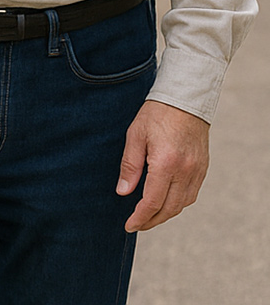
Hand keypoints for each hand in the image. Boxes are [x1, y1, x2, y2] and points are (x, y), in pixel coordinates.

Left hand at [118, 99, 209, 231]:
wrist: (185, 100)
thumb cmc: (156, 114)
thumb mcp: (135, 136)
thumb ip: (130, 166)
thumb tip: (123, 192)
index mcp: (166, 164)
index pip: (153, 202)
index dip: (140, 217)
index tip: (129, 226)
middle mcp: (186, 171)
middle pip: (170, 208)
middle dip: (152, 221)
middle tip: (137, 225)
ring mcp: (198, 171)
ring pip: (183, 204)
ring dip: (166, 214)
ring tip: (149, 217)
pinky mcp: (203, 168)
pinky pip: (192, 194)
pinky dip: (178, 203)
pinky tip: (165, 202)